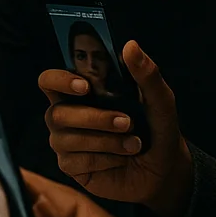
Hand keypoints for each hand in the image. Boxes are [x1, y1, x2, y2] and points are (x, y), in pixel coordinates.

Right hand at [42, 40, 193, 216]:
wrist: (165, 170)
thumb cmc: (157, 130)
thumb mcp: (160, 101)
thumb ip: (146, 74)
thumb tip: (131, 45)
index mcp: (81, 93)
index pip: (50, 80)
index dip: (59, 80)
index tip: (84, 86)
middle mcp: (67, 115)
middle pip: (55, 113)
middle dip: (93, 118)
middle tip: (126, 121)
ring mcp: (66, 142)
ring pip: (66, 139)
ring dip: (105, 141)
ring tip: (133, 143)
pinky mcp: (71, 166)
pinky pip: (76, 162)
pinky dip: (104, 159)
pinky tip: (121, 158)